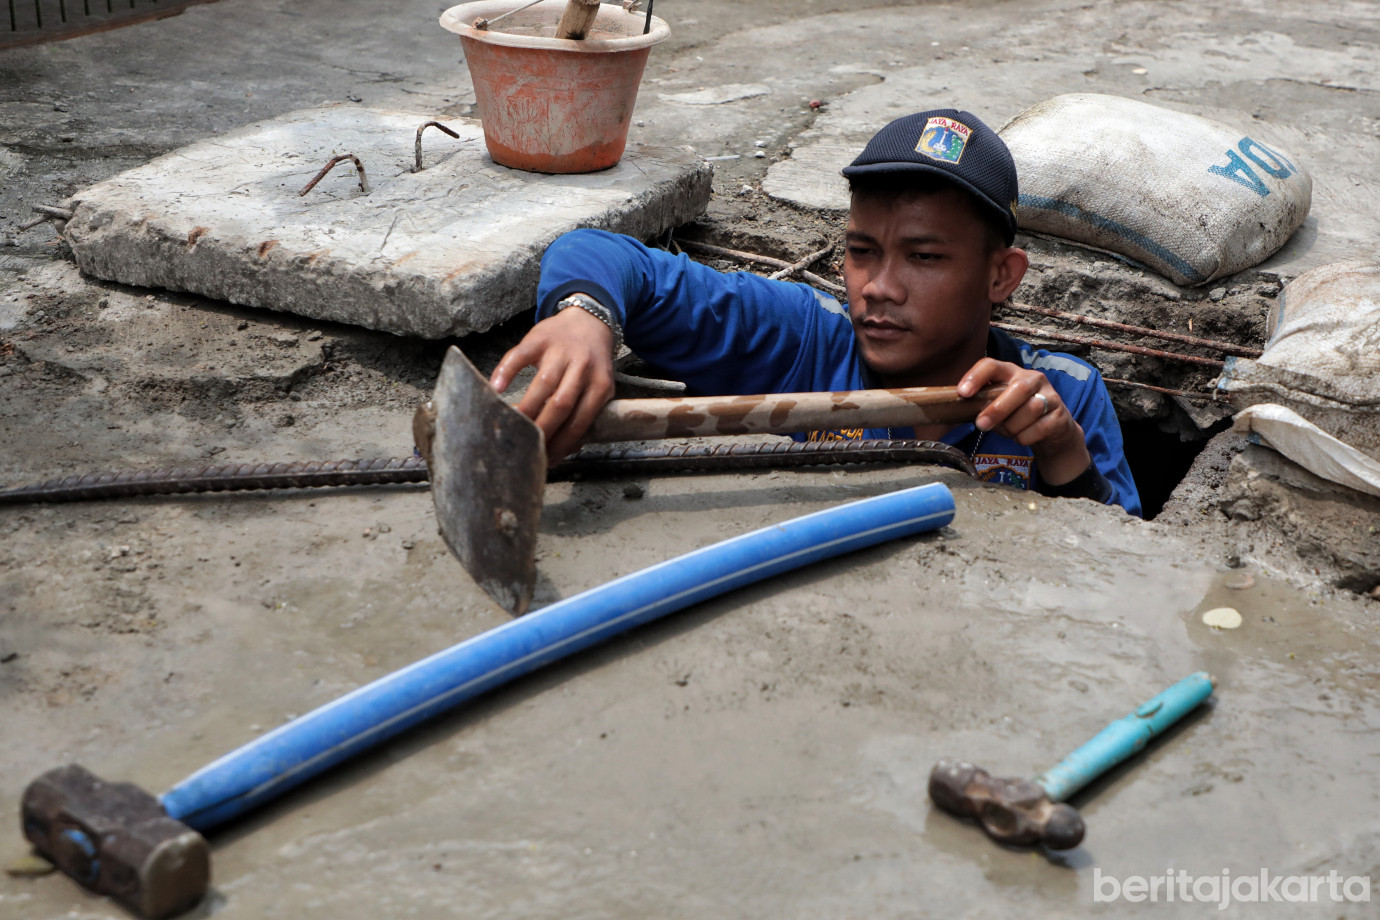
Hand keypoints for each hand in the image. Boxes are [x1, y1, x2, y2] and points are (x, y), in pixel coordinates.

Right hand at [489, 306, 615, 463]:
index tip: (546, 459)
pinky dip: (506, 372)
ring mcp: (560, 351)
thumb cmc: (589, 364)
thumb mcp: (598, 387)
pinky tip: (495, 389)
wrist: (587, 321)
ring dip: (526, 408)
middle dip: (542, 430)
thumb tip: (563, 451)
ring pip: (543, 384)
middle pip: (561, 404)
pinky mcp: (539, 338)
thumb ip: (584, 414)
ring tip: (511, 425)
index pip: (580, 420)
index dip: (562, 443)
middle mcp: (583, 367)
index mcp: (600, 385)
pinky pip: (519, 356)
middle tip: (525, 447)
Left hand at [956, 358, 1091, 485]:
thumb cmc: (1017, 416)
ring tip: (1008, 432)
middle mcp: (1033, 379)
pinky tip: (1022, 437)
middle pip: (1017, 389)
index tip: (963, 393)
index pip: (992, 365)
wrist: (1053, 430)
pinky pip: (1040, 428)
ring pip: (1030, 410)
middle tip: (981, 425)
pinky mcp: (1060, 415)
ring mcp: (1050, 395)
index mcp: (1011, 373)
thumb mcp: (998, 407)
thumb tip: (956, 410)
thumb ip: (981, 405)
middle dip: (997, 409)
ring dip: (1012, 427)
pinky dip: (1025, 437)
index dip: (976, 377)